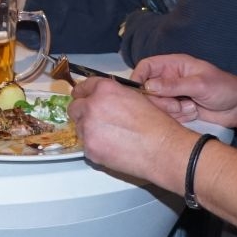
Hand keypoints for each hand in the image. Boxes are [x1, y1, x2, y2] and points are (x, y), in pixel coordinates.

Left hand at [70, 77, 192, 186]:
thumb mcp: (135, 98)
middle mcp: (92, 106)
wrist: (163, 149)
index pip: (83, 87)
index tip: (80, 97)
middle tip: (96, 121)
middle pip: (74, 108)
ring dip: (89, 131)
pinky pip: (86, 146)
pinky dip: (95, 147)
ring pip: (79, 128)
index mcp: (105, 90)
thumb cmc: (156, 125)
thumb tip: (106, 100)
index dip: (82, 93)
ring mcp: (88, 129)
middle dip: (82, 113)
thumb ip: (114, 96)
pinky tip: (112, 148)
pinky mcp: (90, 149)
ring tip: (109, 137)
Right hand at [134, 54, 236, 132]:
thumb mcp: (199, 84)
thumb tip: (148, 86)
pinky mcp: (177, 109)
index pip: (146, 66)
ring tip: (191, 107)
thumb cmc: (224, 88)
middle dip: (160, 100)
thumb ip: (173, 85)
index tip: (137, 92)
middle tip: (177, 104)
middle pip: (148, 89)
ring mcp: (173, 95)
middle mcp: (170, 79)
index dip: (138, 77)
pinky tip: (193, 112)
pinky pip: (167, 115)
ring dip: (172, 109)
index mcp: (174, 65)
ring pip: (157, 105)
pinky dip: (179, 116)